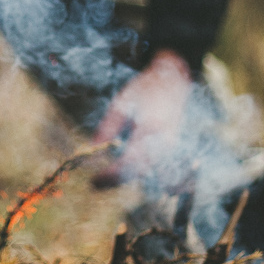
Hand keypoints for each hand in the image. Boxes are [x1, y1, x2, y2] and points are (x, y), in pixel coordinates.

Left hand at [93, 49, 194, 186]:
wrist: (173, 81)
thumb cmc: (145, 89)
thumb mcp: (121, 103)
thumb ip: (107, 127)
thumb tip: (91, 148)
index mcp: (150, 128)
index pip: (129, 161)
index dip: (111, 174)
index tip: (93, 179)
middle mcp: (164, 142)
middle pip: (138, 172)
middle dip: (116, 180)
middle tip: (94, 182)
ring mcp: (170, 147)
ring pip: (147, 172)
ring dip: (126, 178)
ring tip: (105, 178)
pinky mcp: (170, 149)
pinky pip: (155, 170)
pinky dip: (138, 174)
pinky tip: (122, 173)